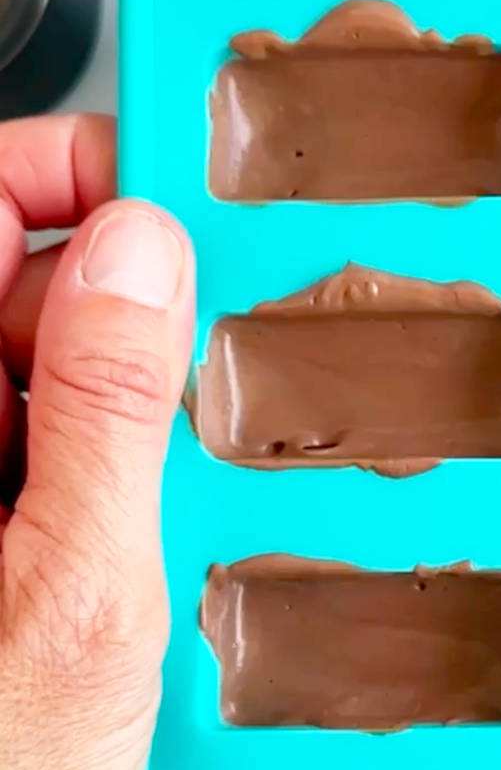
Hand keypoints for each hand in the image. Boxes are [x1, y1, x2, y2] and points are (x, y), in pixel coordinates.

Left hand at [0, 114, 193, 769]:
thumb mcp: (78, 597)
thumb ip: (107, 412)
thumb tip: (139, 254)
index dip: (66, 171)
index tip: (166, 188)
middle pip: (21, 287)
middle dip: (126, 311)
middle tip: (209, 378)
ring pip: (53, 374)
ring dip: (135, 410)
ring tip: (179, 498)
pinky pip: (62, 454)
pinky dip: (122, 474)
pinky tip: (153, 544)